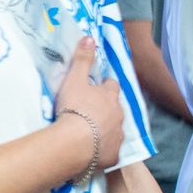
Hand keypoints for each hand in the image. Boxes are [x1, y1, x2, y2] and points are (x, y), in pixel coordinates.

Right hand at [53, 39, 123, 174]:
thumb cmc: (74, 108)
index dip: (104, 87)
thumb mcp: (74, 79)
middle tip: (89, 112)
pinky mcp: (114, 155)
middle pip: (115, 109)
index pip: (111, 86)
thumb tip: (89, 38)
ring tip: (89, 133)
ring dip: (105, 129)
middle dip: (106, 109)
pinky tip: (92, 151)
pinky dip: (103, 149)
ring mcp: (118, 136)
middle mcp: (119, 115)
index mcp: (109, 96)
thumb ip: (82, 60)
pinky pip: (110, 150)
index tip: (94, 89)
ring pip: (114, 129)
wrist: (76, 142)